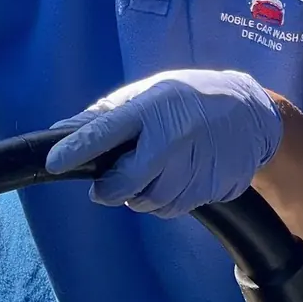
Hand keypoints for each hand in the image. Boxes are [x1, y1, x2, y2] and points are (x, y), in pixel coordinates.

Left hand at [46, 70, 282, 218]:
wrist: (250, 111)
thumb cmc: (186, 97)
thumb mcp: (146, 93)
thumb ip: (105, 115)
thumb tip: (61, 129)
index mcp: (151, 107)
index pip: (106, 130)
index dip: (77, 148)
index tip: (53, 163)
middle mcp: (172, 136)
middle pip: (128, 181)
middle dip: (110, 190)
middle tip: (104, 186)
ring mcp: (196, 163)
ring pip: (152, 202)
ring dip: (140, 196)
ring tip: (148, 173)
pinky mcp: (215, 186)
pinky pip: (177, 208)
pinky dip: (166, 201)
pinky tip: (173, 179)